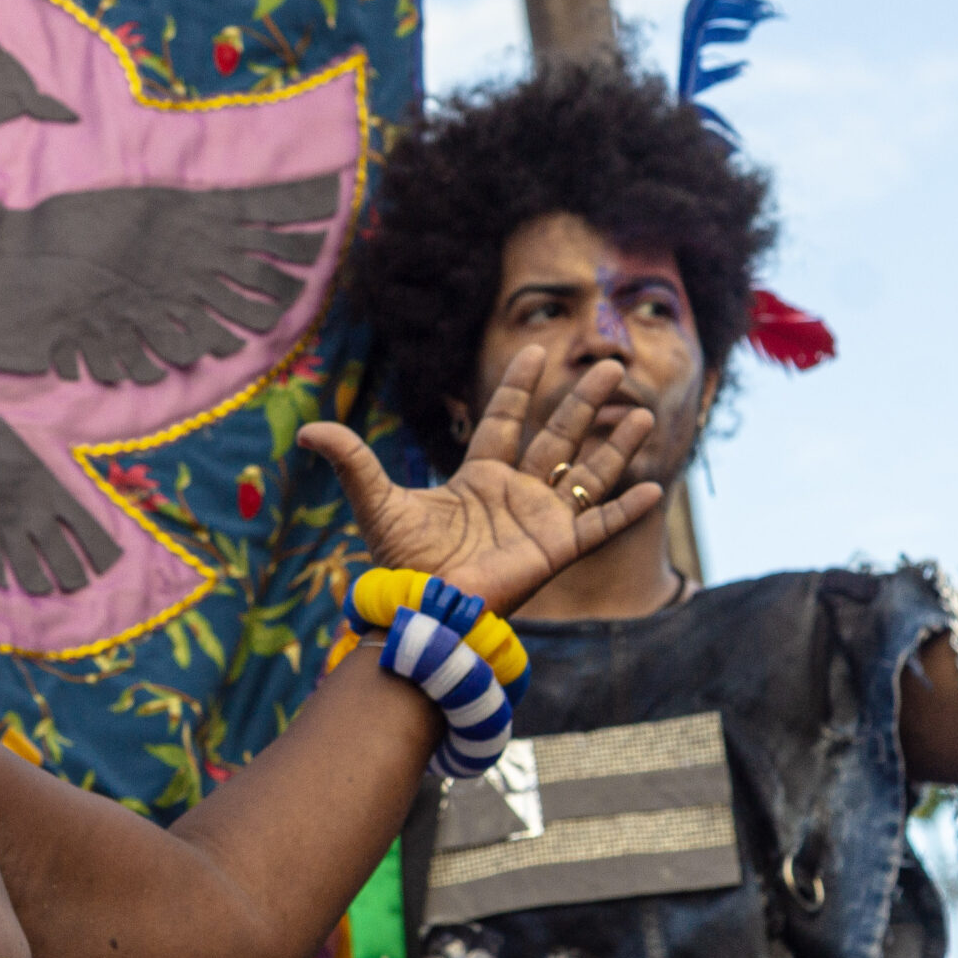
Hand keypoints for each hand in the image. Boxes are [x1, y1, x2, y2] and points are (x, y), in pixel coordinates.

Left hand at [297, 348, 662, 615]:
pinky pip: (599, 526)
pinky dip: (626, 508)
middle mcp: (515, 495)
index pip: (504, 420)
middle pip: (557, 437)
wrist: (422, 608)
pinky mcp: (556, 551)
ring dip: (615, 444)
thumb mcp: (377, 501)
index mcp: (478, 478)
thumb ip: (351, 461)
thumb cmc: (400, 562)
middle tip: (611, 363)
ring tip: (644, 411)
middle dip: (583, 401)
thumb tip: (305, 430)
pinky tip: (653, 486)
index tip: (534, 349)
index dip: (518, 386)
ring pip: (587, 474)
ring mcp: (540, 522)